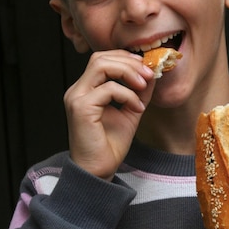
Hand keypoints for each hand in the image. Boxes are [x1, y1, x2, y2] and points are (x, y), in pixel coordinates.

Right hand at [63, 50, 154, 179]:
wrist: (98, 170)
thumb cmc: (110, 145)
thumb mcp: (130, 112)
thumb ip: (139, 92)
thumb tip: (152, 73)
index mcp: (86, 90)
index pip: (102, 59)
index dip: (125, 58)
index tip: (146, 67)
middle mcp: (77, 90)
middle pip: (100, 58)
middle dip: (129, 62)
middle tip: (149, 73)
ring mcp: (76, 98)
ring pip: (101, 66)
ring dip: (128, 72)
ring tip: (144, 85)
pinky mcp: (81, 108)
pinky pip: (108, 89)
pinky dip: (127, 95)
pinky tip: (137, 108)